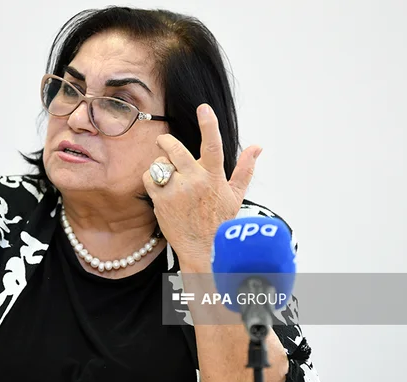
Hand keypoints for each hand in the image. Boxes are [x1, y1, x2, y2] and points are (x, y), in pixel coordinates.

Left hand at [142, 103, 261, 267]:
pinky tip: (161, 188)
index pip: (212, 145)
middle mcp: (194, 181)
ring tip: (168, 176)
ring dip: (161, 165)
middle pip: (174, 148)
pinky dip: (152, 179)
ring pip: (159, 163)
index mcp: (213, 176)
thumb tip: (257, 147)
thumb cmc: (219, 221)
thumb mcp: (236, 194)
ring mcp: (176, 191)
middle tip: (164, 142)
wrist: (202, 248)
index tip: (204, 108)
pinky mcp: (160, 201)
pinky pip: (149, 178)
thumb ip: (244, 168)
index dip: (208, 124)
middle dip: (166, 142)